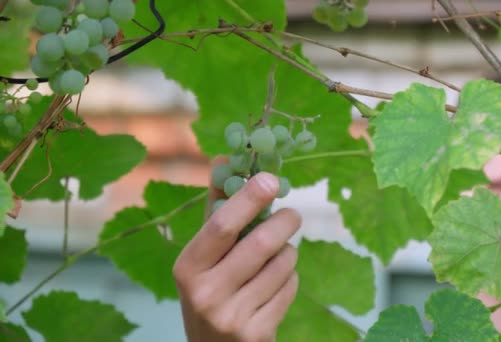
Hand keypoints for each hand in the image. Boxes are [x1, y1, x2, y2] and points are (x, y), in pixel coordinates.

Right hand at [173, 158, 300, 341]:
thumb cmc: (210, 290)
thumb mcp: (203, 256)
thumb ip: (216, 209)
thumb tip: (226, 156)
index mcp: (187, 267)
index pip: (221, 225)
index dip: (249, 198)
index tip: (272, 179)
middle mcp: (206, 294)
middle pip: (261, 243)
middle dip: (285, 221)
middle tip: (292, 213)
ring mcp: (232, 317)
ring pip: (283, 264)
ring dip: (288, 253)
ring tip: (277, 257)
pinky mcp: (257, 333)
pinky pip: (290, 288)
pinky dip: (289, 278)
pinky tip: (274, 285)